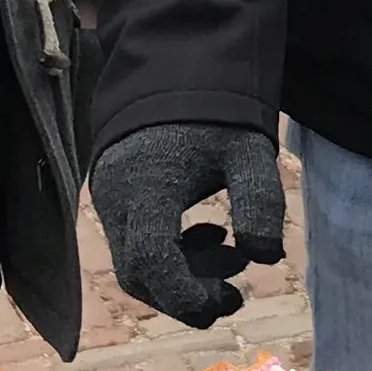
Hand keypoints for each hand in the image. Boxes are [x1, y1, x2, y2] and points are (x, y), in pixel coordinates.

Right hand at [89, 125, 288, 328]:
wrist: (174, 72)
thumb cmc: (216, 114)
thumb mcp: (248, 150)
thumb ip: (259, 201)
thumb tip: (264, 258)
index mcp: (145, 186)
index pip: (150, 260)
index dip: (187, 295)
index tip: (232, 298)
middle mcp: (115, 198)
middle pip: (138, 275)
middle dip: (188, 293)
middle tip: (237, 288)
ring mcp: (107, 200)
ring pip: (134, 265)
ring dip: (182, 276)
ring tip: (232, 254)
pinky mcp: (112, 200)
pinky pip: (133, 245)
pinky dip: (170, 256)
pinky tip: (210, 234)